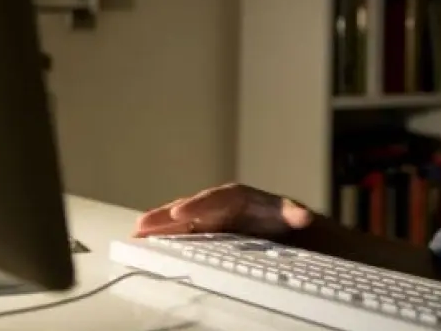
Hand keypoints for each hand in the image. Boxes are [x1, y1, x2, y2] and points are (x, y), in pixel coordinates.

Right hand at [133, 182, 313, 238]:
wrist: (281, 229)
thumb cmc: (281, 219)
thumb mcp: (290, 214)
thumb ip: (293, 214)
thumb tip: (304, 216)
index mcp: (237, 197)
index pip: (214, 198)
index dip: (197, 206)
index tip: (181, 213)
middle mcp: (218, 205)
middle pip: (189, 208)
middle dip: (167, 215)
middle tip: (144, 224)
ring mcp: (207, 218)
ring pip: (179, 220)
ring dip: (158, 226)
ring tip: (136, 233)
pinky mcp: (202, 232)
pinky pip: (180, 233)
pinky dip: (163, 237)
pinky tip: (145, 244)